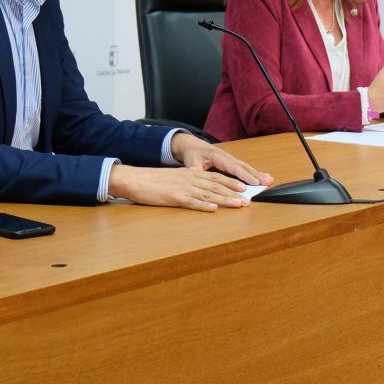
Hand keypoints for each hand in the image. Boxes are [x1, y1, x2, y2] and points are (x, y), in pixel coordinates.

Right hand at [108, 164, 248, 211]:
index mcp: (190, 173)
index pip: (215, 177)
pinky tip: (214, 209)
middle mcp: (189, 179)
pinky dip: (204, 206)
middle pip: (216, 185)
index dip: (231, 182)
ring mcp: (182, 188)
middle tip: (248, 200)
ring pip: (208, 194)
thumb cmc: (153, 181)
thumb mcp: (175, 177)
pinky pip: (192, 202)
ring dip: (225, 200)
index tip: (244, 188)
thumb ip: (188, 182)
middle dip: (233, 193)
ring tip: (238, 205)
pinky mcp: (174, 197)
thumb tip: (201, 190)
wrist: (135, 179)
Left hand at [171, 133, 273, 186]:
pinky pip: (244, 168)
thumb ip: (196, 171)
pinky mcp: (232, 163)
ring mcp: (231, 159)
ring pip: (246, 167)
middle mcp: (227, 156)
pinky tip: (263, 178)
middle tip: (268, 182)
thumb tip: (199, 178)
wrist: (192, 145)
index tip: (254, 182)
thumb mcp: (191, 162)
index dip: (244, 175)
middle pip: (244, 166)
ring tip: (270, 180)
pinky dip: (254, 173)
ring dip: (258, 174)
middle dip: (256, 174)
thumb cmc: (193, 154)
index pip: (233, 167)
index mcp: (218, 156)